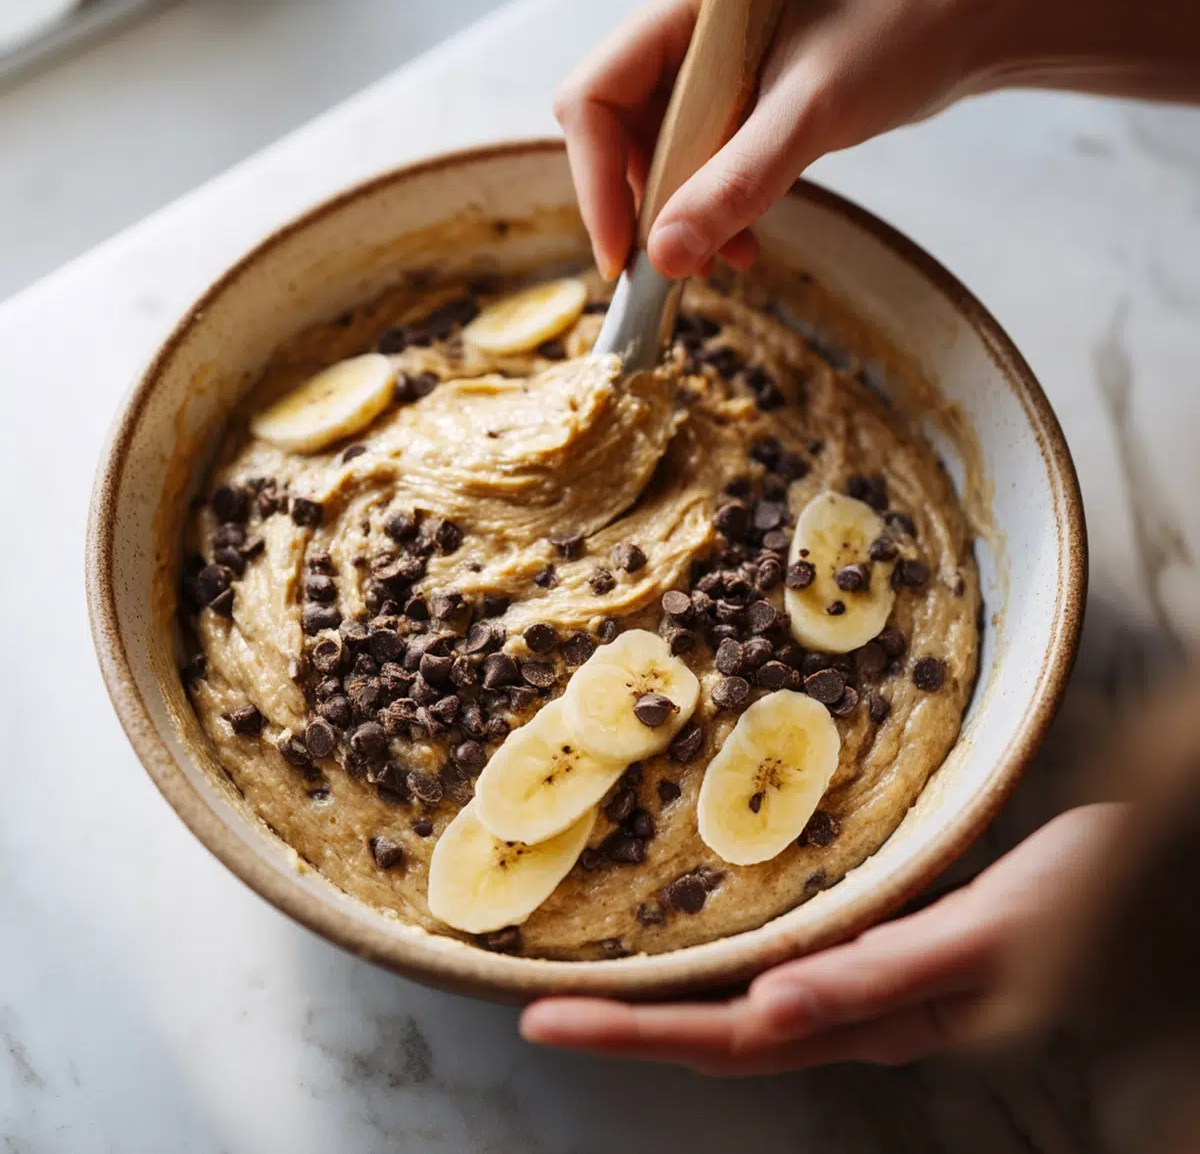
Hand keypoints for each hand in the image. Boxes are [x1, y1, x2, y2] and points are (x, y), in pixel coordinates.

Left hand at [520, 804, 1122, 1074]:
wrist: (1144, 884)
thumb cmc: (1069, 907)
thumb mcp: (978, 941)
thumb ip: (875, 980)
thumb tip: (766, 1011)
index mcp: (869, 1016)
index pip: (727, 1039)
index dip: (635, 1033)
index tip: (544, 1019)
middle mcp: (855, 1009)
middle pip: (718, 1031)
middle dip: (627, 1024)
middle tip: (537, 1004)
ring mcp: (867, 980)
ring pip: (743, 1001)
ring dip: (665, 999)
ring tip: (595, 981)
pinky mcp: (884, 938)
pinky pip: (785, 958)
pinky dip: (725, 957)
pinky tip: (704, 939)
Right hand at [555, 0, 1199, 280]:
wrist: (974, 15)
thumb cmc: (905, 29)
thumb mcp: (814, 111)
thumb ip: (736, 182)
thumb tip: (664, 257)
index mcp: (685, 5)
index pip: (595, 97)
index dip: (595, 181)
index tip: (625, 255)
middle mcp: (685, 30)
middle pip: (618, 131)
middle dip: (646, 205)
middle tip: (676, 267)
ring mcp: (710, 63)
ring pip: (659, 152)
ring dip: (683, 215)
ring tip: (726, 257)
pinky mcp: (739, 92)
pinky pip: (700, 157)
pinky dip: (713, 204)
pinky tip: (742, 236)